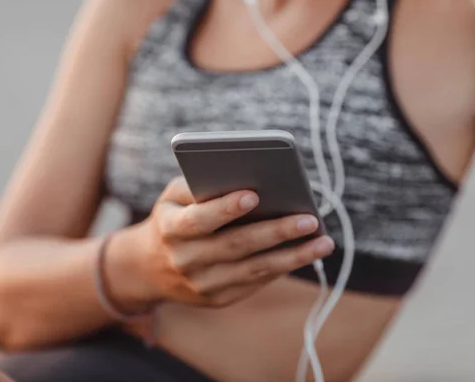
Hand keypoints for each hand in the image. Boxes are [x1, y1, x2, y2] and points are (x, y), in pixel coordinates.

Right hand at [111, 177, 334, 308]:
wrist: (151, 268)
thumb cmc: (173, 218)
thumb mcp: (174, 197)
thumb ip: (201, 185)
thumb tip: (246, 176)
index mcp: (170, 229)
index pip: (198, 220)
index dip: (225, 209)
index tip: (254, 194)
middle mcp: (185, 260)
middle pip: (235, 246)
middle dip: (275, 232)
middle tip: (309, 219)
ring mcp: (202, 285)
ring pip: (253, 270)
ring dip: (292, 256)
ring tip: (323, 242)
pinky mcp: (218, 299)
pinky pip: (255, 282)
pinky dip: (282, 267)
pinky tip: (305, 254)